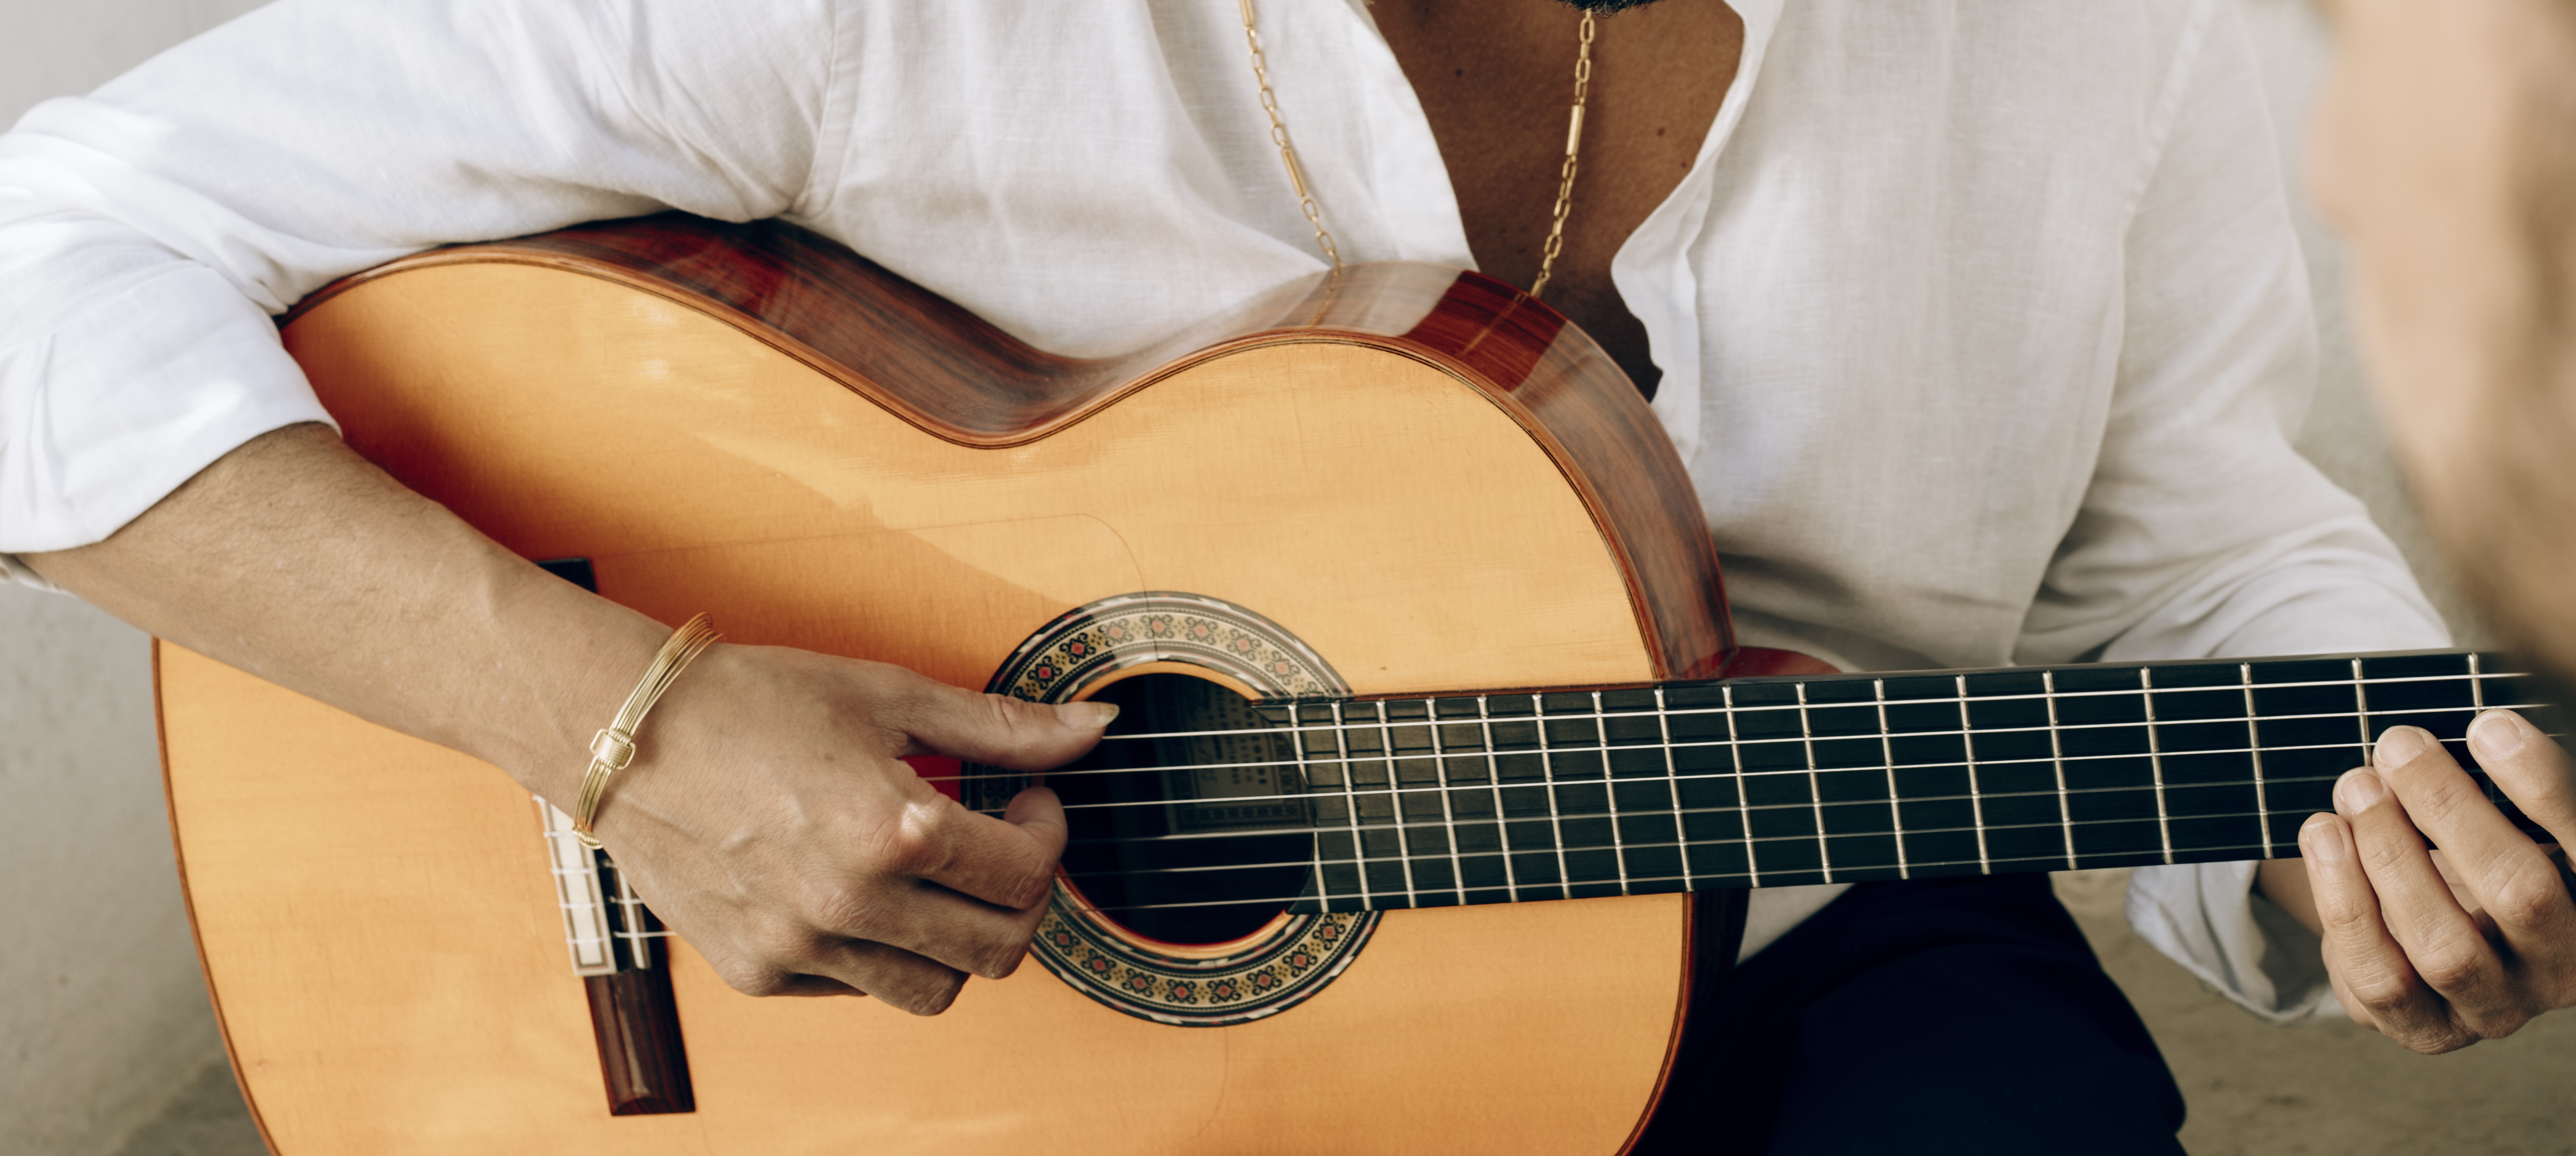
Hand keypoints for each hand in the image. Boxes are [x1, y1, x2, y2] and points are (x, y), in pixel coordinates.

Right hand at [589, 642, 1114, 1012]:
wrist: (626, 735)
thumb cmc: (754, 700)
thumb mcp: (889, 695)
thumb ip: (1001, 726)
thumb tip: (1097, 730)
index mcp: (891, 831)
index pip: (1026, 875)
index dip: (1048, 835)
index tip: (1027, 801)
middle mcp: (849, 905)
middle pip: (999, 951)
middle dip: (1024, 899)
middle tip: (1002, 846)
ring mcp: (800, 949)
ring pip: (935, 989)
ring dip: (960, 938)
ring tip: (939, 876)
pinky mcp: (759, 973)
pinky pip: (859, 988)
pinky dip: (883, 951)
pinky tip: (865, 889)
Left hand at [2298, 711, 2575, 1051]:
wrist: (2438, 933)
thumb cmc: (2482, 851)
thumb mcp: (2506, 820)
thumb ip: (2503, 788)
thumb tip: (2478, 726)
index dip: (2543, 787)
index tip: (2486, 726)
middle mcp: (2561, 969)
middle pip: (2521, 893)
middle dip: (2451, 810)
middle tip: (2398, 746)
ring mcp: (2495, 1009)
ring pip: (2445, 946)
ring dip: (2390, 856)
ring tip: (2355, 785)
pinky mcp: (2425, 1030)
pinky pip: (2379, 976)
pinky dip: (2343, 899)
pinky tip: (2323, 834)